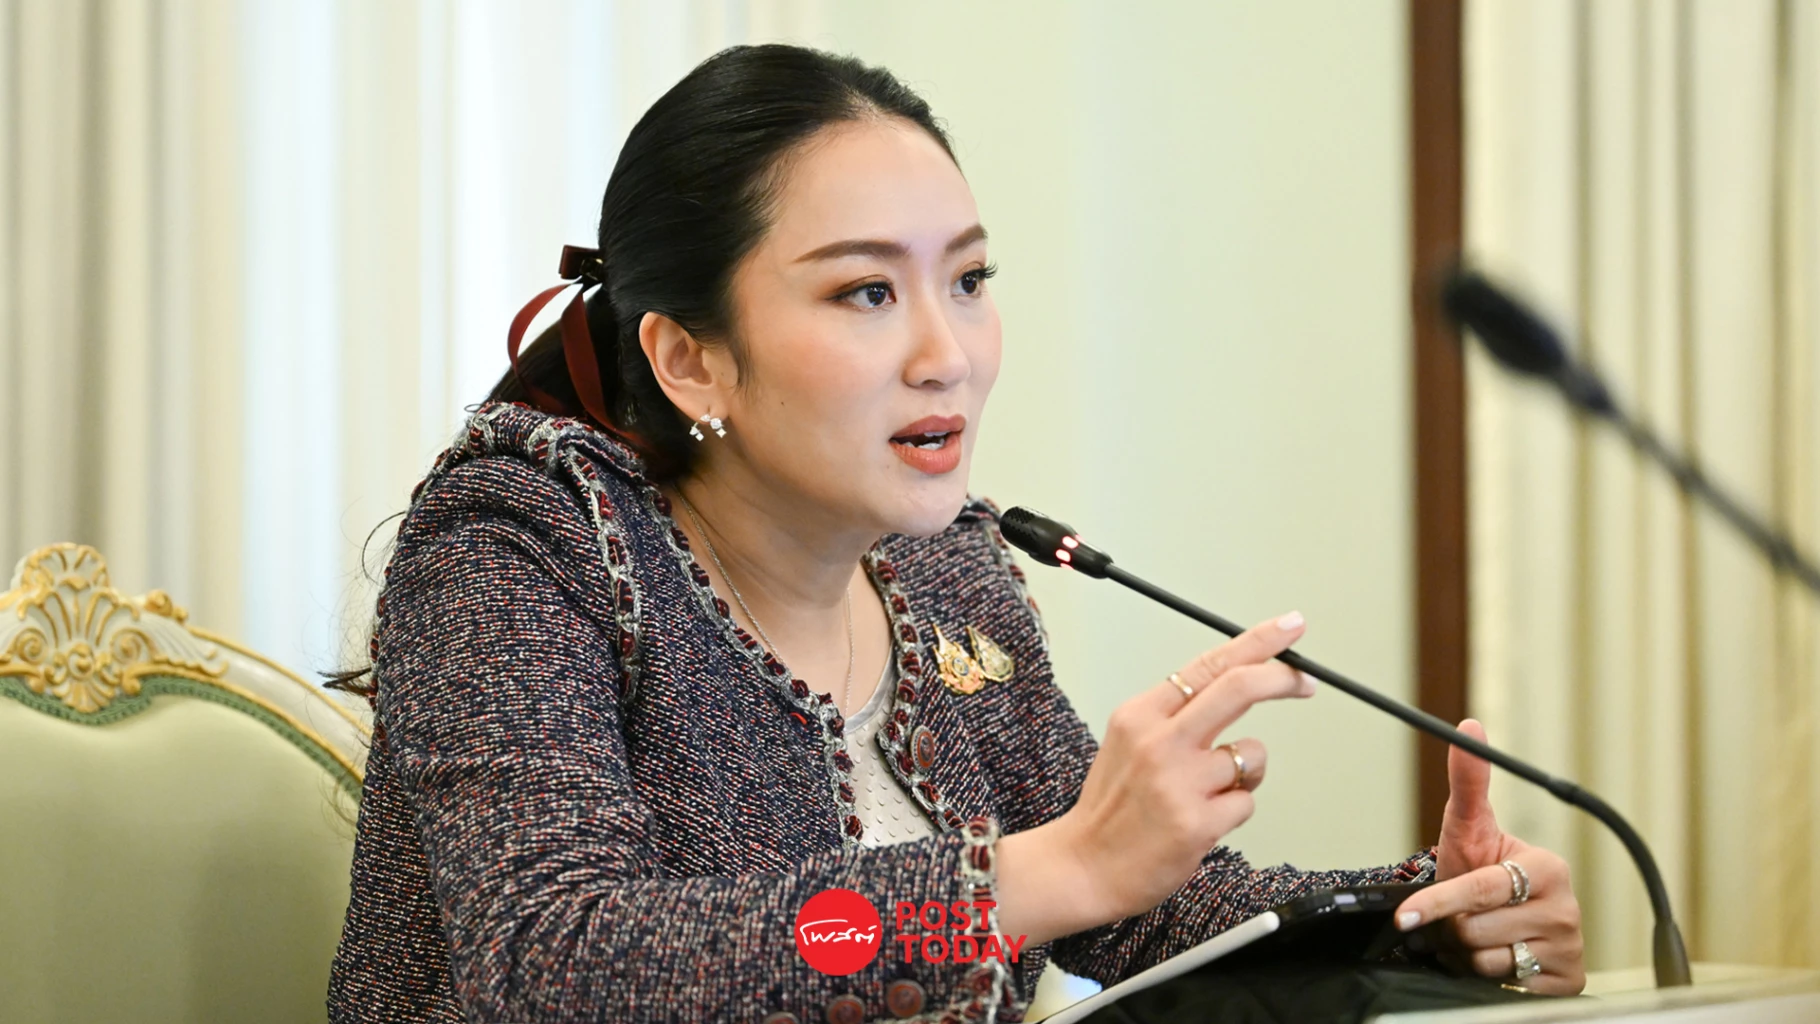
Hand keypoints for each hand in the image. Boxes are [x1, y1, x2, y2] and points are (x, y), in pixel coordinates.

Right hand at [1056, 611, 1316, 923]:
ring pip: (1252, 754)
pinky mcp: (1197, 823)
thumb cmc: (1111, 808)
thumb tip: (1236, 688)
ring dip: (1246, 773)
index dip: (1258, 643)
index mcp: (1140, 715)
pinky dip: (1233, 810)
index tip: (1289, 628)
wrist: (1082, 867)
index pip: (1208, 664)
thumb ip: (1175, 716)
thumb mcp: (1127, 742)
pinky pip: (1245, 802)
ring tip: (1208, 794)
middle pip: (1239, 688)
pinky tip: (1201, 822)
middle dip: (1282, 678)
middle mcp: (1159, 741)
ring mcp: (1178, 782)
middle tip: (1305, 681)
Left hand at [1395, 720, 1586, 994]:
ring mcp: (1570, 948)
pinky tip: (1494, 955)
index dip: (1439, 902)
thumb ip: (1468, 781)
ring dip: (1466, 952)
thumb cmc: (1478, 867)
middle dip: (1453, 926)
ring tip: (1473, 932)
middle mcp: (1568, 909)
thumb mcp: (1468, 826)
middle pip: (1478, 930)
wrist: (1495, 913)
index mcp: (1549, 868)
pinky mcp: (1567, 983)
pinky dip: (1488, 975)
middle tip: (1456, 914)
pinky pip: (1505, 985)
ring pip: (1488, 960)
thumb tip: (1470, 724)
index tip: (1407, 916)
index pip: (1481, 889)